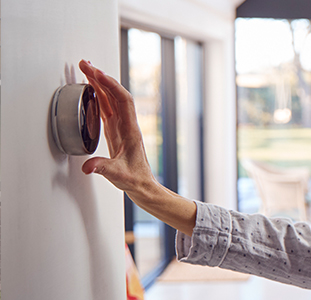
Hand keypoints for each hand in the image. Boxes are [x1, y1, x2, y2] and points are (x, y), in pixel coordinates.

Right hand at [78, 60, 156, 193]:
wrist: (143, 185)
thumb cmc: (135, 179)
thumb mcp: (118, 175)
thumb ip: (103, 169)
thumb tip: (88, 167)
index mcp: (130, 130)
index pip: (123, 100)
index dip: (111, 86)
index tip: (97, 74)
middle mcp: (127, 124)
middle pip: (115, 94)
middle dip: (101, 77)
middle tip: (85, 64)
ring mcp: (121, 126)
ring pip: (110, 99)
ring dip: (99, 84)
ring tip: (86, 69)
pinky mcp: (115, 131)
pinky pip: (106, 108)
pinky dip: (98, 96)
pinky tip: (91, 89)